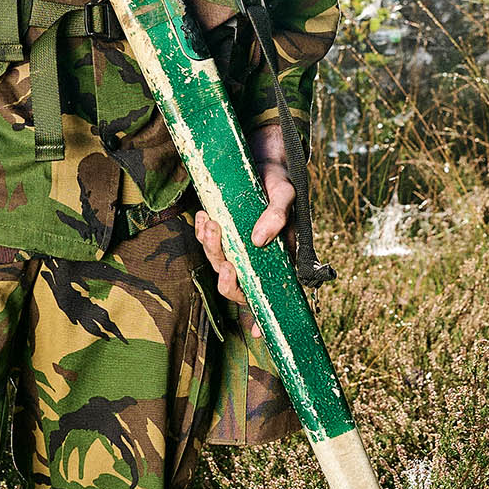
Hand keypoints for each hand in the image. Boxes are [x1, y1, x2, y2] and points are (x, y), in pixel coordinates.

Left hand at [192, 124, 296, 320]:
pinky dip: (203, 233)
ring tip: (210, 222)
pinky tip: (204, 217)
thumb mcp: (284, 193)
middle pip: (239, 285)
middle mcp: (259, 260)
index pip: (272, 295)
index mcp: (281, 259)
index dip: (264, 317)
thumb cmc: (279, 179)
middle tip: (220, 242)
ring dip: (211, 247)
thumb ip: (278, 215)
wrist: (263, 156)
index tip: (256, 332)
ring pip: (220, 264)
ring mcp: (239, 249)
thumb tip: (260, 239)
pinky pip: (209, 244)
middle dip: (226, 273)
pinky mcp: (224, 234)